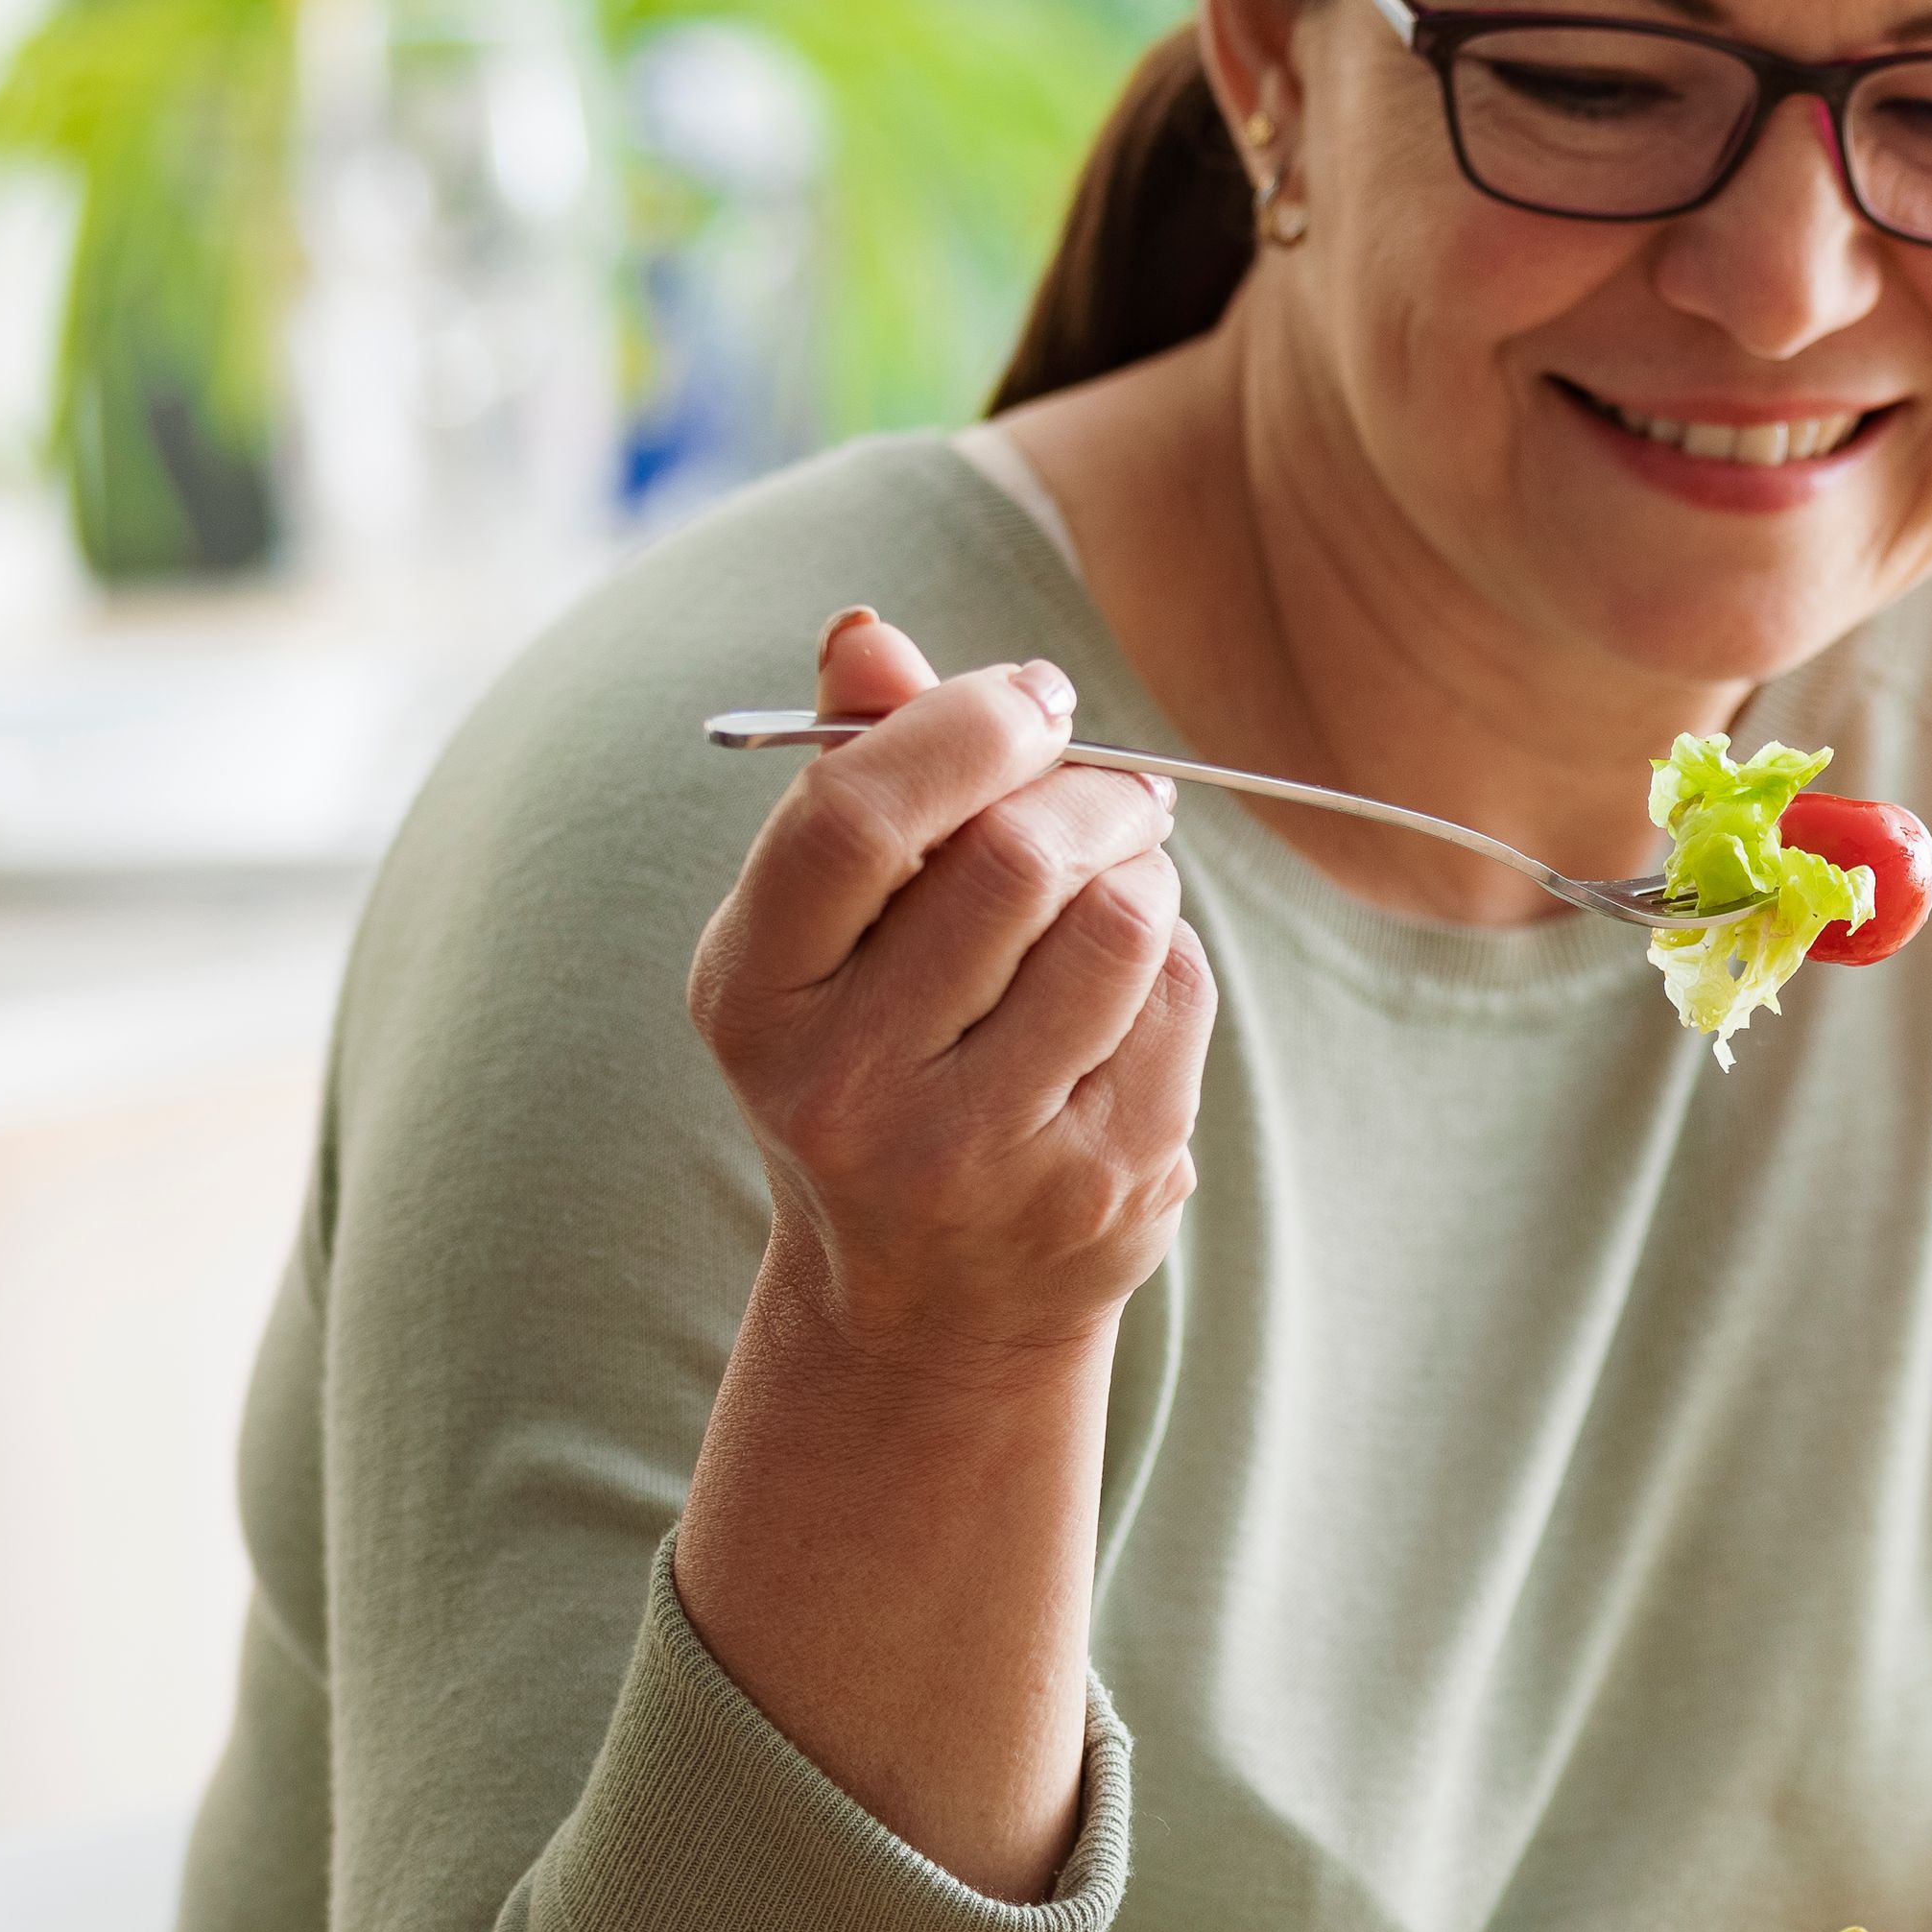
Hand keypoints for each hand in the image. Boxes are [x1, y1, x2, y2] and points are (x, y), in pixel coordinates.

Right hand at [688, 610, 1211, 1367]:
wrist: (924, 1302)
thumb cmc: (874, 1055)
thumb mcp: (825, 933)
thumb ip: (853, 772)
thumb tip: (865, 630)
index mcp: (753, 997)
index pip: (854, 817)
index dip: (963, 725)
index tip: (1033, 699)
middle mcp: (846, 1088)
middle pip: (1012, 859)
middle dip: (1086, 792)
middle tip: (1110, 790)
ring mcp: (976, 1152)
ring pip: (1119, 922)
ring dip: (1139, 868)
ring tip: (1112, 883)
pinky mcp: (1099, 1186)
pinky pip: (1178, 998)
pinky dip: (1170, 959)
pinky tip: (1124, 991)